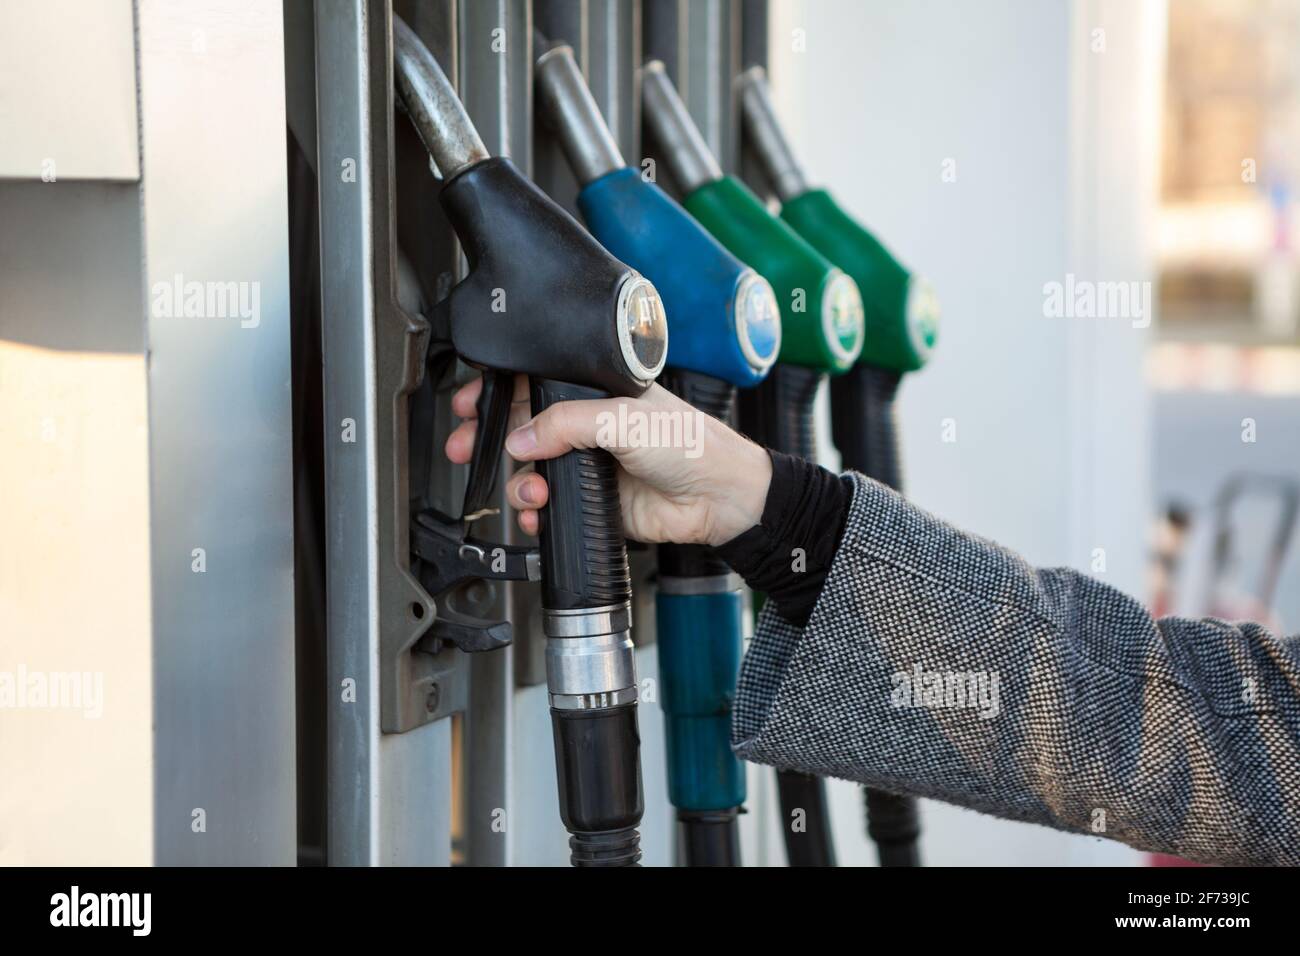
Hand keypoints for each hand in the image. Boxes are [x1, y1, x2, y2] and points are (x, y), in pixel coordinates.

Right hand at [445, 375, 771, 546]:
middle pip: (522, 427)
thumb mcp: (623, 419)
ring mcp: (589, 465)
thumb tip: (520, 436)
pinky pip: (550, 506)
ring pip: (531, 470)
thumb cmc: (691, 445)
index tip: (468, 404)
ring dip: (518, 482)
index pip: (535, 383)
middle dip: (488, 439)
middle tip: (464, 448)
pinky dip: (535, 512)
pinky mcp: (593, 502)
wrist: (720, 498)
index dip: (498, 392)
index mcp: (595, 392)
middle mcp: (589, 426)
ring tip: (529, 490)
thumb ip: (566, 423)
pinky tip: (537, 513)